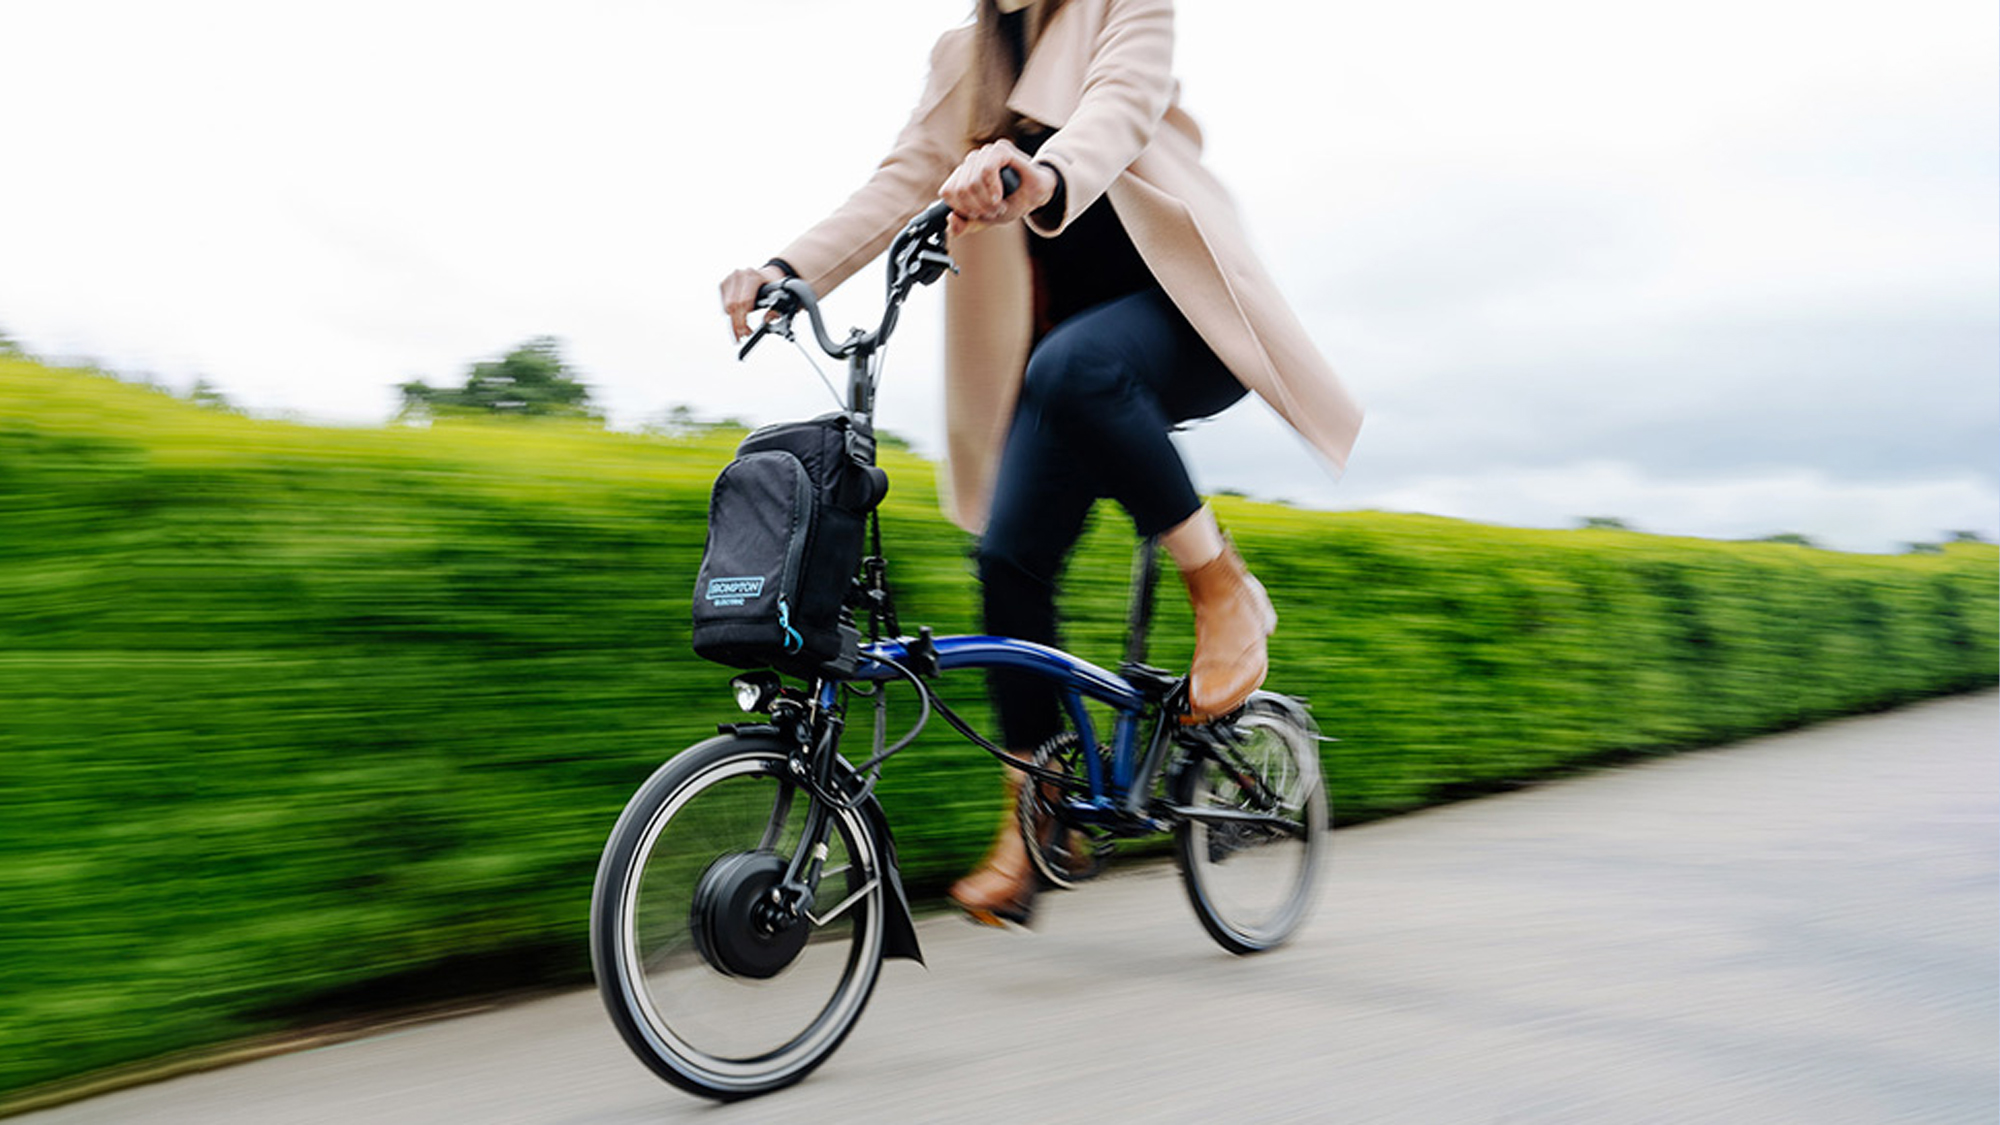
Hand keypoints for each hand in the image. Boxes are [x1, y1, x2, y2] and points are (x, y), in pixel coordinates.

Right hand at [719, 264, 788, 341]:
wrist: (768, 274)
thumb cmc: (773, 285)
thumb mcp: (780, 296)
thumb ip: (776, 309)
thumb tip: (767, 320)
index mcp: (753, 276)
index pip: (744, 302)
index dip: (743, 320)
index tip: (746, 333)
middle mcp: (739, 275)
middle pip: (733, 305)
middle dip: (737, 324)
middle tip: (743, 336)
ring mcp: (730, 278)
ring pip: (726, 306)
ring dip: (733, 321)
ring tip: (741, 330)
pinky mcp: (724, 283)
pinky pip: (724, 303)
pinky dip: (730, 314)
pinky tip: (737, 319)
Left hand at [939, 139, 1058, 237]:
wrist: (1037, 195)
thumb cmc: (1011, 203)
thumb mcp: (984, 220)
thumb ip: (964, 225)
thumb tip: (950, 218)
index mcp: (964, 175)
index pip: (947, 191)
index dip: (962, 209)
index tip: (980, 215)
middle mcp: (972, 162)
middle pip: (960, 190)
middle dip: (978, 208)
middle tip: (994, 211)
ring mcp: (984, 153)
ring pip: (972, 181)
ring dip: (987, 201)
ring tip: (1000, 205)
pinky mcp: (999, 149)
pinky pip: (987, 170)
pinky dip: (993, 188)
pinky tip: (1000, 196)